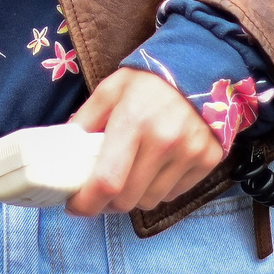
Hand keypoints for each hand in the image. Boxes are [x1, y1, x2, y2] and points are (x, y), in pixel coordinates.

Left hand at [63, 67, 223, 216]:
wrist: (200, 68)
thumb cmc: (149, 80)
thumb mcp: (110, 89)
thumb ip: (86, 120)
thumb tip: (65, 153)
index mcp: (133, 121)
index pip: (107, 182)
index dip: (87, 203)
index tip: (74, 206)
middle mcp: (164, 140)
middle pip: (127, 199)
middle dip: (106, 203)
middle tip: (98, 192)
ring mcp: (189, 152)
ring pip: (150, 202)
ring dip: (133, 197)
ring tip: (128, 176)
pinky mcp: (207, 160)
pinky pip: (174, 194)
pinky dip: (159, 189)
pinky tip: (154, 169)